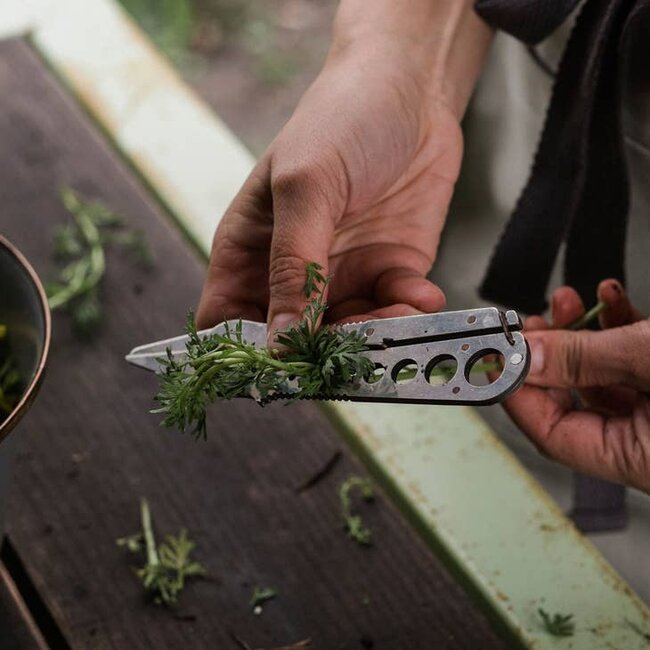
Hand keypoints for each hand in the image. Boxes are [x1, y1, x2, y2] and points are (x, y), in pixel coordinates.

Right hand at [196, 1, 492, 341]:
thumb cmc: (340, 119)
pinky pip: (393, 312)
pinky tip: (422, 290)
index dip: (243, 355)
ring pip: (349, 336)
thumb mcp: (306, 186)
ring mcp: (342, 274)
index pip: (226, 323)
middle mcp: (292, 273)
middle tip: (359, 348)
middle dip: (326, 352)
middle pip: (293, 343)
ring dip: (377, 335)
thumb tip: (279, 341)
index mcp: (250, 252)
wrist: (412, 89)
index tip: (279, 369)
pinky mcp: (388, 271)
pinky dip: (409, 310)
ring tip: (402, 309)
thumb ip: (292, 265)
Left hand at [502, 280, 649, 492]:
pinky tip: (611, 300)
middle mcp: (644, 443)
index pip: (550, 433)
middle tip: (530, 324)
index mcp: (636, 458)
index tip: (495, 356)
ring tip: (567, 301)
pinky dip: (617, 330)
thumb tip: (524, 358)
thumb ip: (583, 359)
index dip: (516, 391)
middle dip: (547, 353)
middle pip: (571, 401)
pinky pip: (631, 365)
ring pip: (600, 376)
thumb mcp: (648, 359)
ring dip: (580, 333)